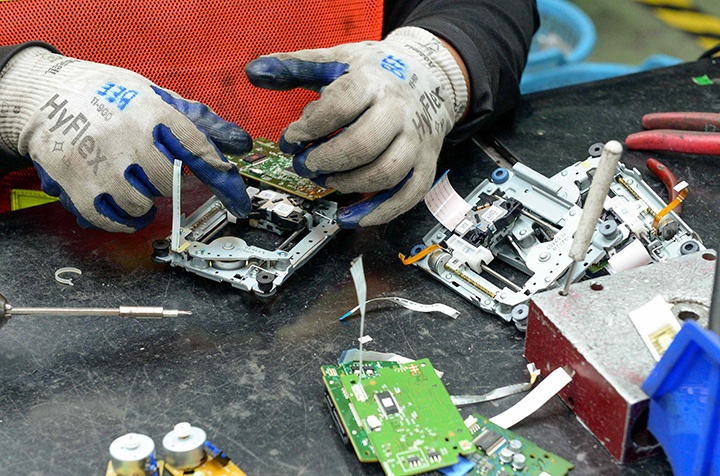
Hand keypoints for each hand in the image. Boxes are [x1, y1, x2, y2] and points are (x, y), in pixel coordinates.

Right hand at [0, 47, 250, 231]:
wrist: (44, 94)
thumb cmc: (106, 94)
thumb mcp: (154, 96)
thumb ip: (198, 122)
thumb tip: (241, 144)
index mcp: (151, 109)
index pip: (197, 146)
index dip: (221, 175)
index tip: (238, 200)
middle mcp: (126, 135)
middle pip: (169, 181)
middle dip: (166, 182)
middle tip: (151, 169)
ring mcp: (99, 161)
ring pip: (140, 203)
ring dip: (142, 202)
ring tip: (132, 184)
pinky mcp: (76, 183)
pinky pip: (110, 219)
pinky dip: (121, 221)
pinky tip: (122, 208)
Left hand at [245, 27, 467, 227]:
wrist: (429, 76)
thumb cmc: (377, 72)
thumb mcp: (337, 61)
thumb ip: (296, 67)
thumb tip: (255, 71)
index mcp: (374, 83)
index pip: (341, 106)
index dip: (309, 127)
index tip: (291, 139)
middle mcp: (399, 113)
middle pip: (364, 145)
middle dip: (327, 161)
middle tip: (306, 165)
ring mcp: (416, 142)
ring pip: (386, 173)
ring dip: (349, 185)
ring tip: (327, 182)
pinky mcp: (425, 164)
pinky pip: (407, 196)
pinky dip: (378, 212)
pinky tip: (351, 218)